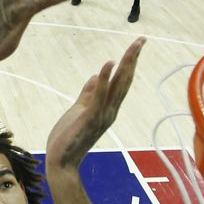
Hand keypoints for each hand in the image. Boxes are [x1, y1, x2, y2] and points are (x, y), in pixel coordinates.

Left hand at [46, 38, 144, 171]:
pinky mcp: (89, 118)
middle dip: (133, 59)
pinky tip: (108, 64)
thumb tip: (96, 76)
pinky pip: (99, 96)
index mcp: (108, 108)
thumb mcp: (79, 110)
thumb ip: (88, 94)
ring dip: (125, 65)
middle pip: (125, 81)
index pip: (122, 82)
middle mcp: (110, 111)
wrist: (62, 163)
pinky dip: (104, 80)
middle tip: (142, 40)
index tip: (137, 45)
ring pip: (117, 86)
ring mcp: (102, 115)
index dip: (130, 63)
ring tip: (133, 48)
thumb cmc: (68, 139)